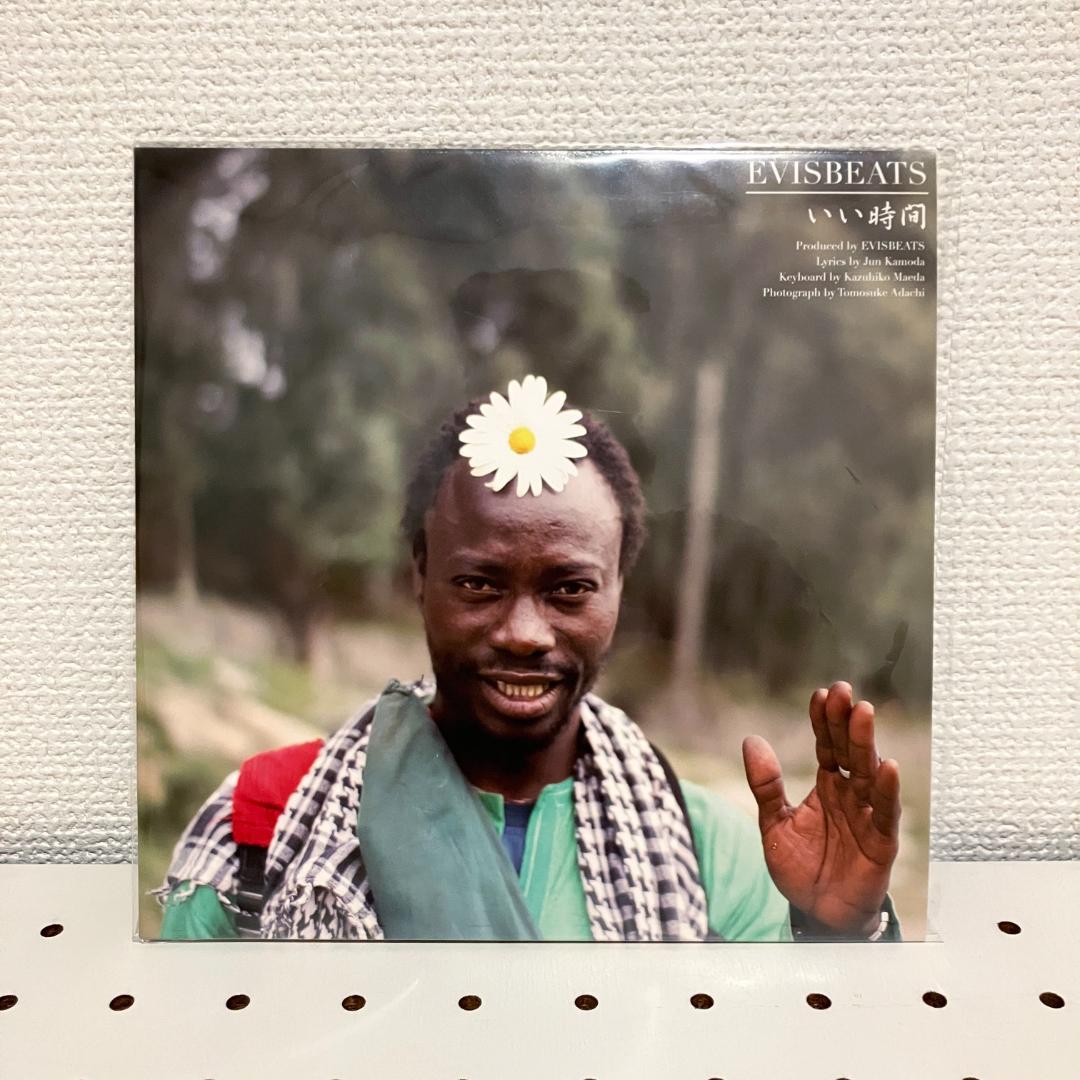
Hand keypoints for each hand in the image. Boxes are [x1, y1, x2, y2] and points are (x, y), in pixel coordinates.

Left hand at [741, 682, 899, 936]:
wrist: (817, 914)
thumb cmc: (801, 868)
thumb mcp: (774, 823)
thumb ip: (765, 785)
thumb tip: (751, 741)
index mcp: (827, 786)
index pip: (827, 744)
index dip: (824, 720)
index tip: (821, 693)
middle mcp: (850, 795)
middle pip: (850, 750)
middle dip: (846, 721)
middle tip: (844, 691)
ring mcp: (868, 816)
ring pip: (869, 773)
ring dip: (866, 743)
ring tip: (863, 712)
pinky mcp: (881, 842)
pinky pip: (886, 813)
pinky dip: (888, 790)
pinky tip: (888, 766)